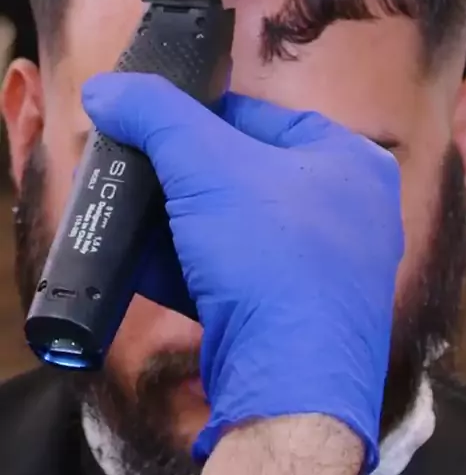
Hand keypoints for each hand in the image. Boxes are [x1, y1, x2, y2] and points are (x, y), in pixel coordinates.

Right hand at [82, 73, 402, 473]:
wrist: (290, 384)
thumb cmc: (272, 258)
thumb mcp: (204, 165)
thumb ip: (154, 115)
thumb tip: (107, 90)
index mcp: (350, 161)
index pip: (260, 117)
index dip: (199, 119)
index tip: (154, 127)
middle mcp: (347, 214)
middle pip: (243, 177)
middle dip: (183, 180)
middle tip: (139, 174)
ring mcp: (325, 271)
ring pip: (235, 230)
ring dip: (180, 226)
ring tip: (134, 216)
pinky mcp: (295, 317)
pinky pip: (236, 276)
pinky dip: (192, 268)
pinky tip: (146, 264)